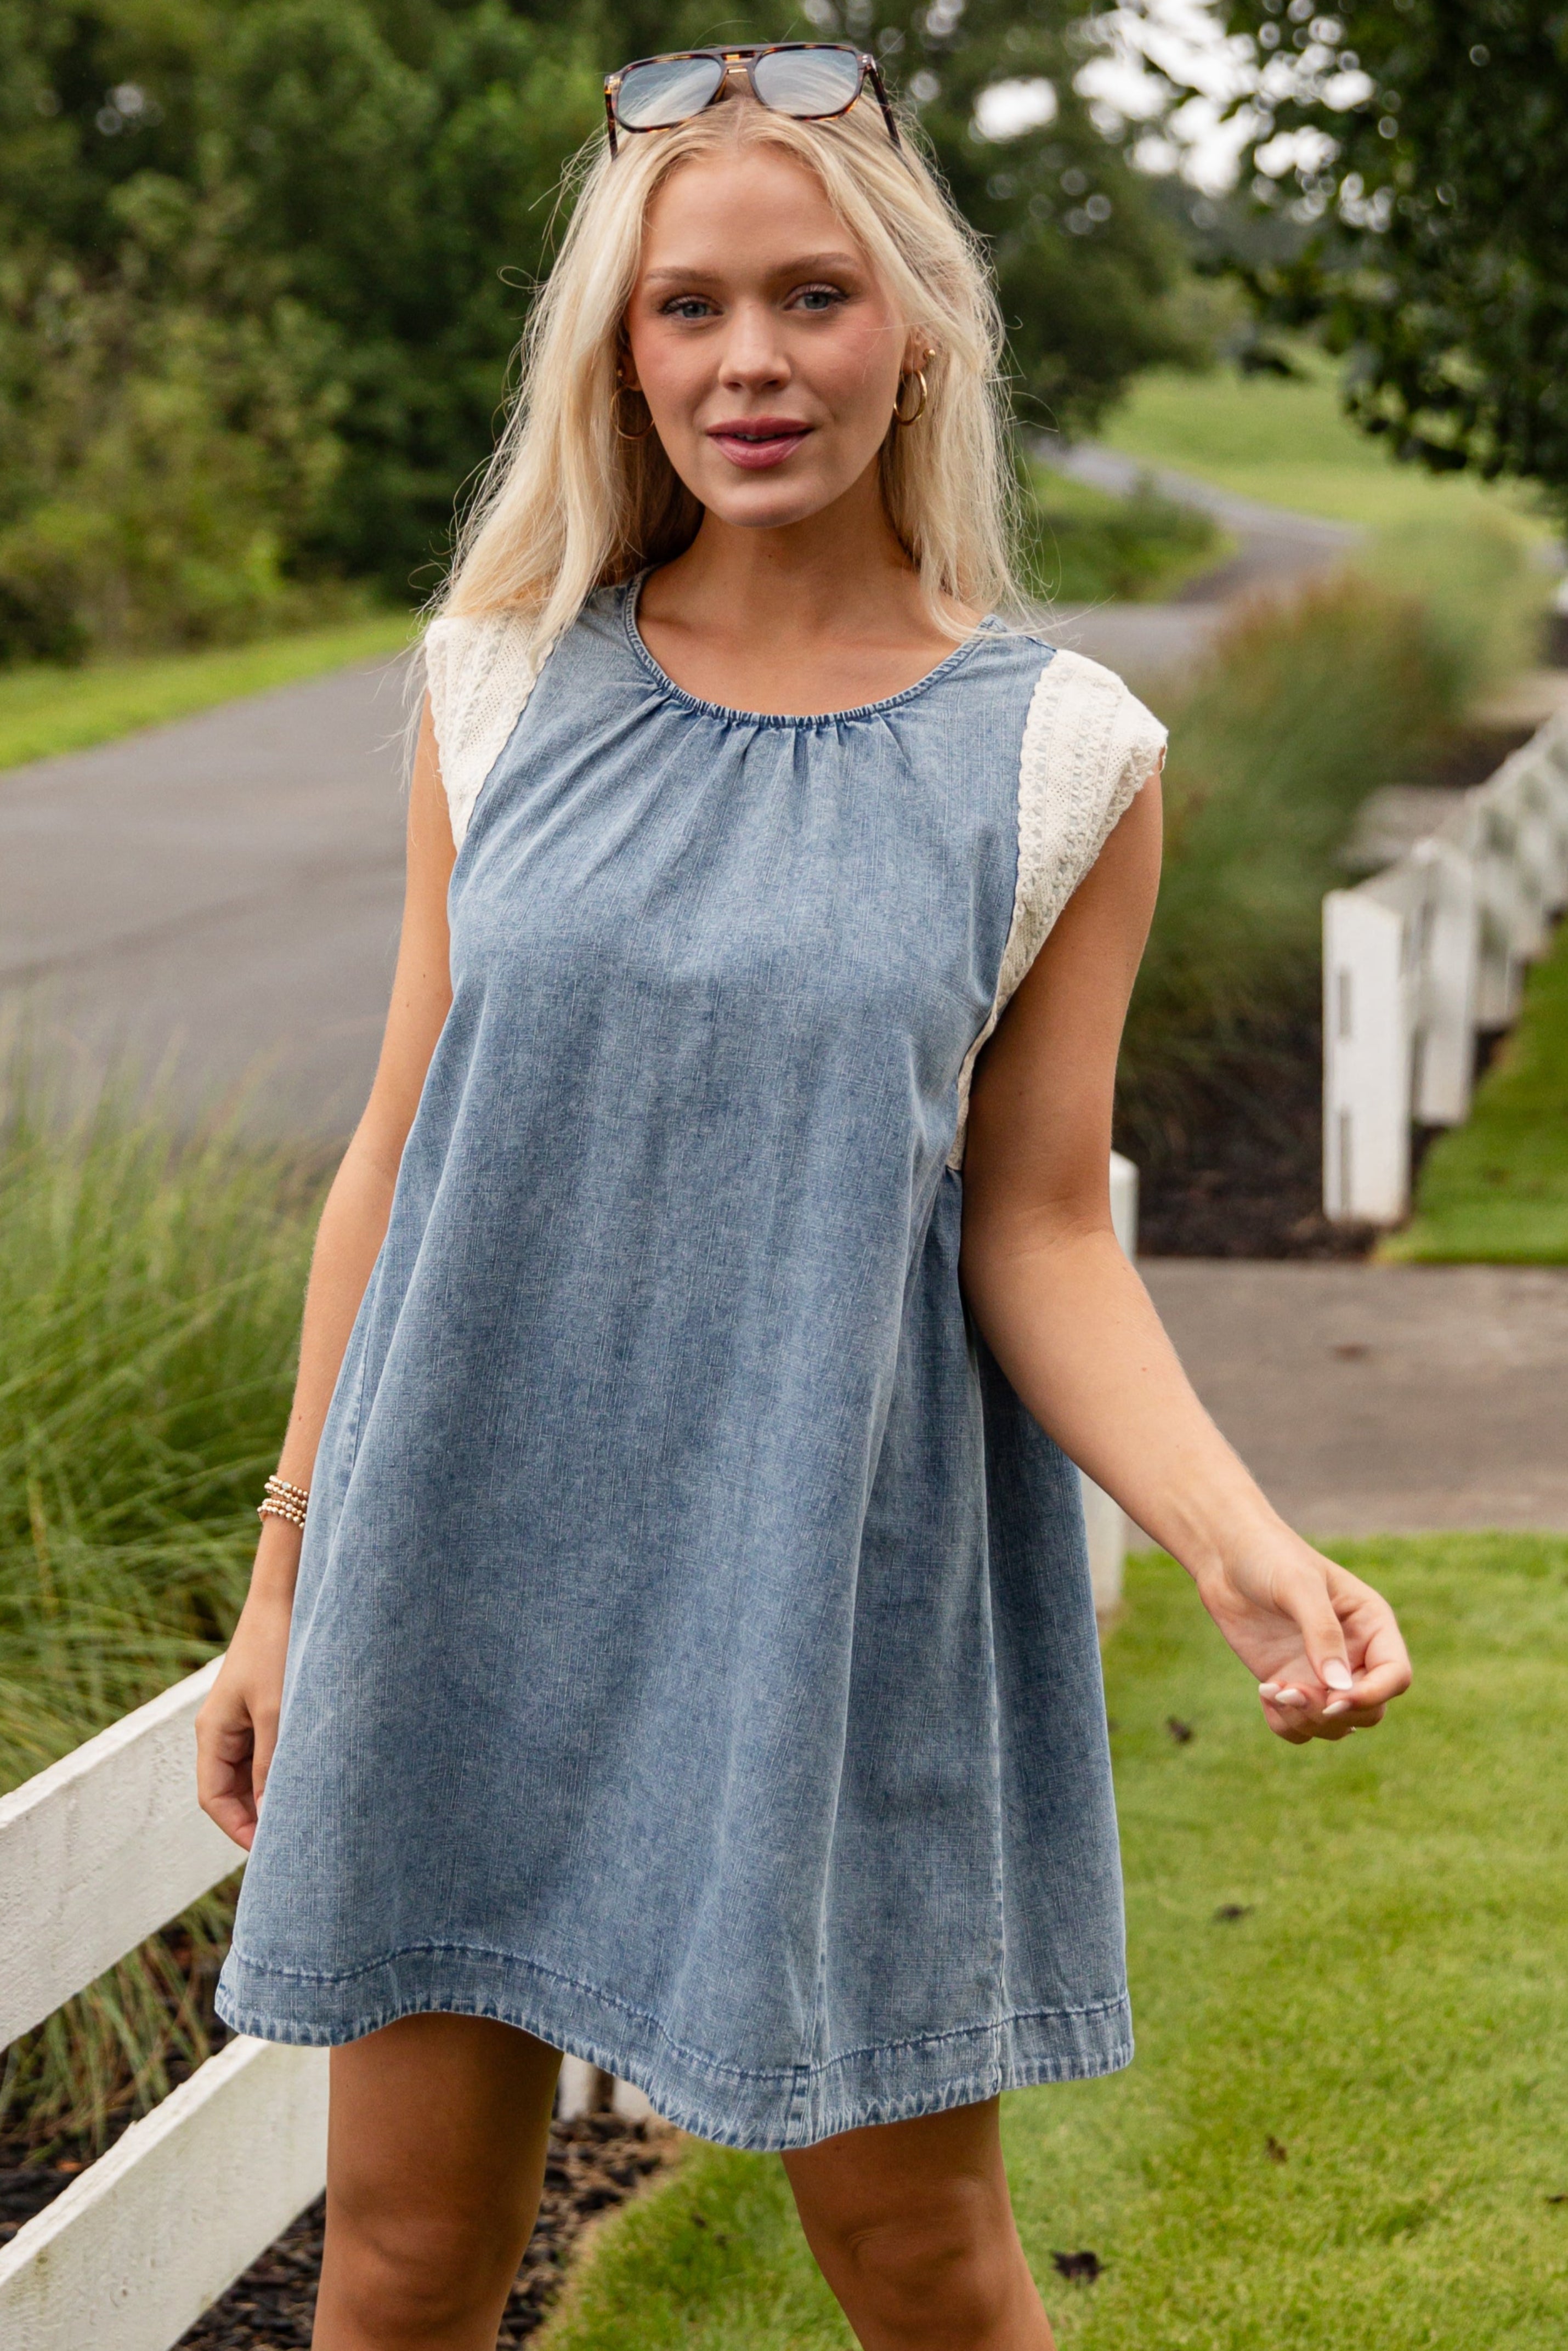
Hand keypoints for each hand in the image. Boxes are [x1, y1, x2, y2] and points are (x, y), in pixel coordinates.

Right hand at [195, 1539, 296, 1848]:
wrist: (289, 1596)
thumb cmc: (279, 1649)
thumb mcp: (277, 1712)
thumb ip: (271, 1764)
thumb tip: (272, 1815)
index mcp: (213, 1732)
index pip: (213, 1798)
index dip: (237, 1829)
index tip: (269, 1852)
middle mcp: (223, 1730)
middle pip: (231, 1791)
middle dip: (256, 1818)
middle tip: (292, 1843)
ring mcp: (245, 1719)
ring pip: (253, 1773)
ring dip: (273, 1795)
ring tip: (306, 1818)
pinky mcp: (266, 1708)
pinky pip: (269, 1752)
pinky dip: (284, 1770)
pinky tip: (312, 1781)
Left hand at [1196, 1527, 1411, 1744]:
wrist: (1226, 1556)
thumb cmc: (1270, 1557)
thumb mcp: (1299, 1586)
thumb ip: (1321, 1633)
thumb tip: (1340, 1688)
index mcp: (1372, 1625)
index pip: (1396, 1676)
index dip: (1374, 1695)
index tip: (1335, 1699)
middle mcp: (1354, 1655)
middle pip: (1370, 1710)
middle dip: (1332, 1712)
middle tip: (1290, 1691)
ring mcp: (1322, 1674)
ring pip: (1336, 1726)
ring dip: (1306, 1721)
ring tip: (1272, 1690)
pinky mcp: (1292, 1684)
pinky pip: (1301, 1726)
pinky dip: (1285, 1723)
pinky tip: (1264, 1691)